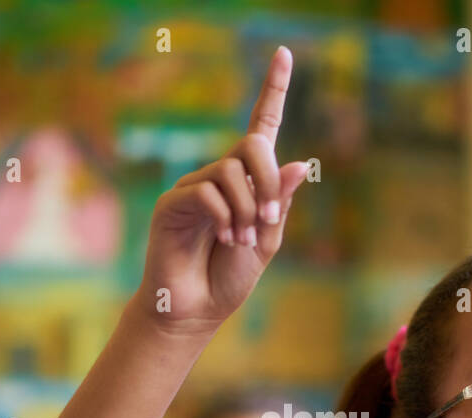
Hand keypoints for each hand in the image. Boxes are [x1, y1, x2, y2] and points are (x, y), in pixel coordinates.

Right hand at [134, 45, 309, 336]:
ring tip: (241, 241)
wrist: (196, 309)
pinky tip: (223, 240)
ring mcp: (194, 187)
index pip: (261, 128)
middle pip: (250, 146)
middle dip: (268, 181)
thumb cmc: (229, 277)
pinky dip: (223, 217)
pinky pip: (206, 192)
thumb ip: (279, 204)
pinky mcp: (172, 203)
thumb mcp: (267, 241)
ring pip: (230, 171)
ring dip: (246, 210)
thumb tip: (298, 163)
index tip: (284, 53)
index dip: (273, 91)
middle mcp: (220, 177)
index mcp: (247, 183)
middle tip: (267, 221)